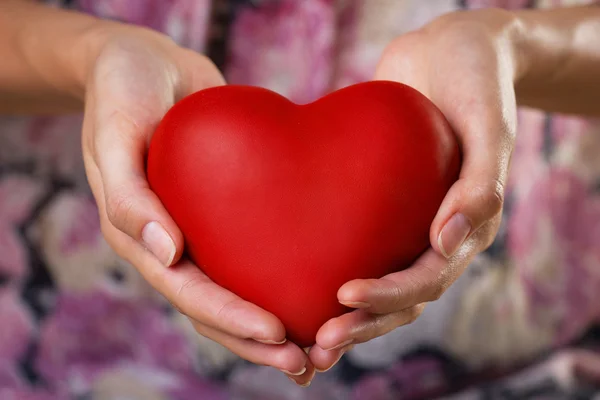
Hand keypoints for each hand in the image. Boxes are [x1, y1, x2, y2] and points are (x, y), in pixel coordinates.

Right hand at [81, 26, 309, 378]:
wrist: (149, 62)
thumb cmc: (123, 91)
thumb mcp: (114, 135)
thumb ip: (130, 197)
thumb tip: (168, 254)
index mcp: (142, 236)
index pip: (188, 291)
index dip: (231, 319)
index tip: (278, 335)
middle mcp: (174, 241)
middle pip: (217, 305)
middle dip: (260, 340)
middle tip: (308, 363)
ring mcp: (203, 226)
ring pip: (241, 285)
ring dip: (277, 320)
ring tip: (323, 346)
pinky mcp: (230, 204)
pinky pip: (258, 245)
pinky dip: (285, 271)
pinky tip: (321, 283)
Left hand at [309, 9, 519, 373]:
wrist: (451, 51)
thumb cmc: (476, 81)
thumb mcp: (488, 125)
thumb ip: (480, 185)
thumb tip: (447, 241)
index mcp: (467, 226)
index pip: (427, 278)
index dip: (389, 295)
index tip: (343, 296)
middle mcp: (435, 232)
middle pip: (401, 298)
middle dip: (362, 323)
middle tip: (318, 343)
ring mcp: (406, 221)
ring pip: (377, 281)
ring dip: (346, 315)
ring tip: (305, 337)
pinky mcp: (378, 204)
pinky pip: (355, 242)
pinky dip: (329, 268)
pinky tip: (294, 282)